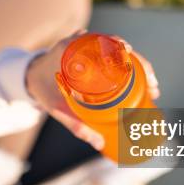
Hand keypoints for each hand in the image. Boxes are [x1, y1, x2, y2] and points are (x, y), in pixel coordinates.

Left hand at [25, 31, 159, 149]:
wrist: (31, 76)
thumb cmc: (42, 88)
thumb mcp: (56, 107)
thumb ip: (74, 124)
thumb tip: (99, 143)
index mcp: (72, 48)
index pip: (101, 41)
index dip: (120, 46)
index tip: (133, 56)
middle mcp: (84, 44)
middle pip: (118, 47)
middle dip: (140, 63)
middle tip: (153, 86)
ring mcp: (92, 49)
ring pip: (121, 53)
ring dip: (139, 66)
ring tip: (153, 87)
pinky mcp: (97, 56)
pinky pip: (117, 59)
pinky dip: (131, 69)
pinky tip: (144, 83)